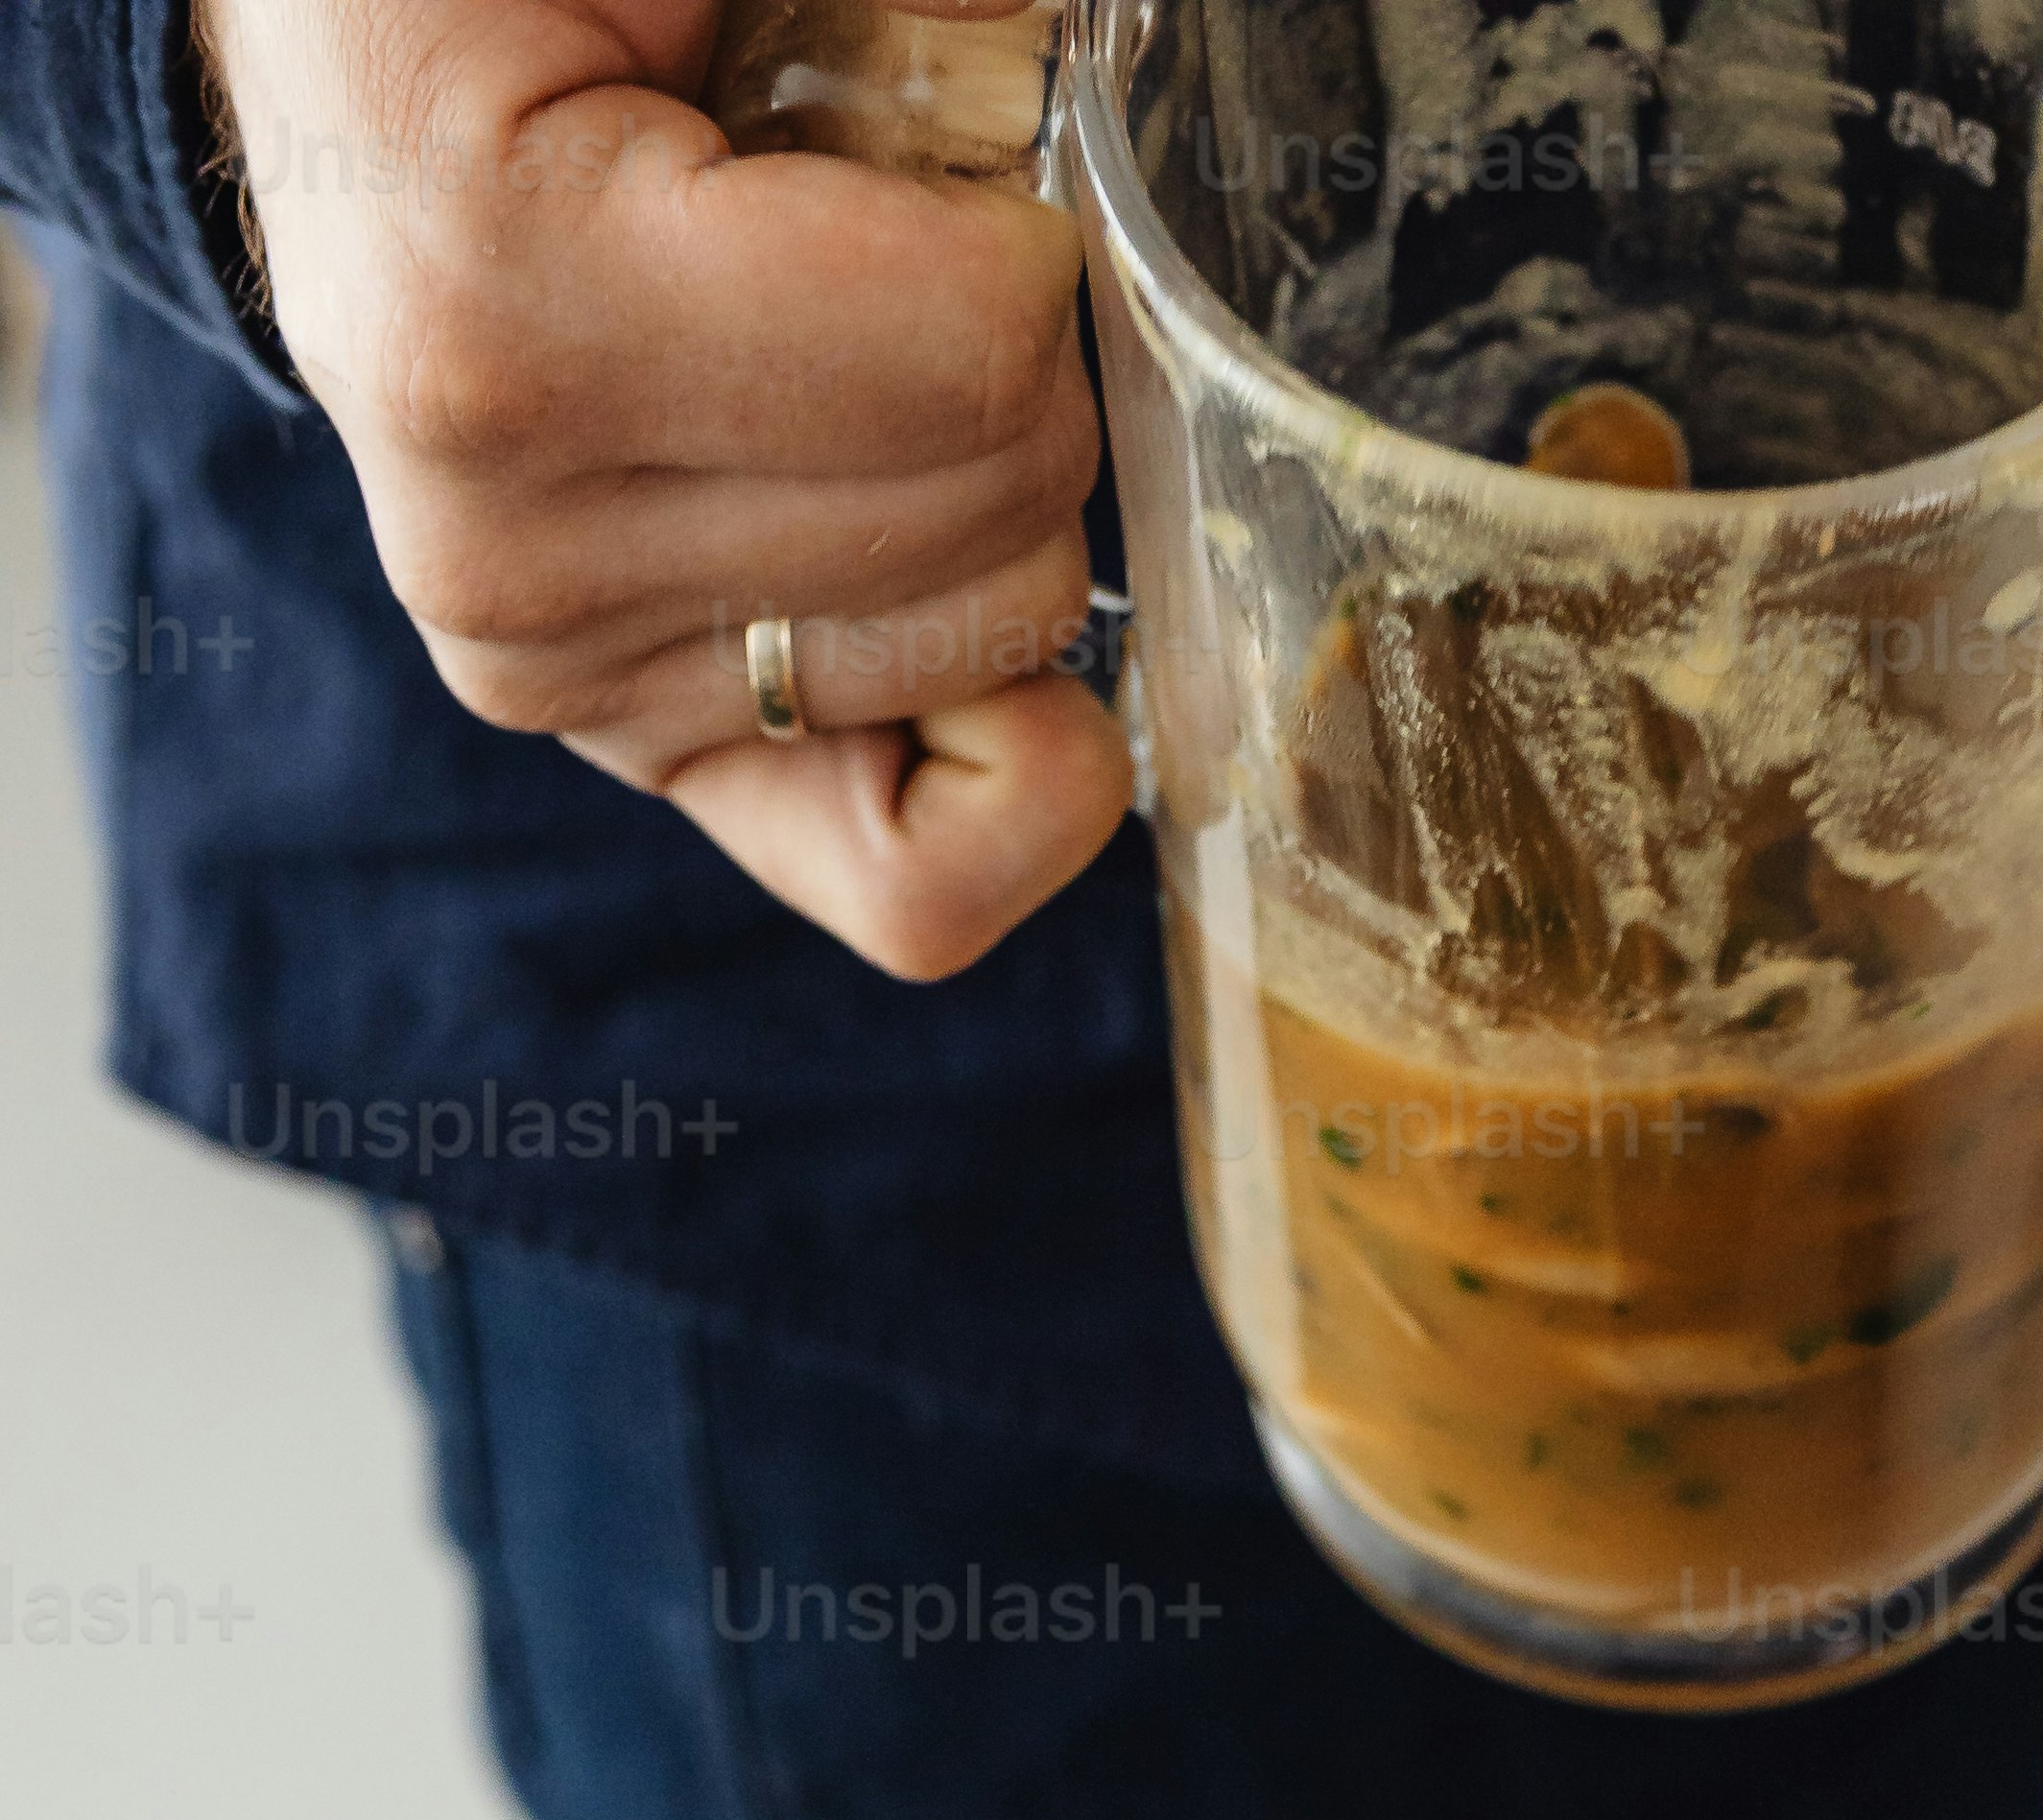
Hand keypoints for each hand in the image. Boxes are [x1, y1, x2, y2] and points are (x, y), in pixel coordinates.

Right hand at [207, 0, 1125, 973]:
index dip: (1026, 244)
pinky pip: (922, 881)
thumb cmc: (517, 2)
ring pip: (1001, 654)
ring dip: (993, 509)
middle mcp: (511, 541)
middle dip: (1018, 371)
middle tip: (882, 271)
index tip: (933, 172)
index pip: (977, 358)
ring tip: (844, 380)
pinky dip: (1003, 759)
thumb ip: (899, 12)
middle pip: (1008, 515)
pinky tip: (952, 614)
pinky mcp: (623, 752)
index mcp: (506, 291)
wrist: (354, 105)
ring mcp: (556, 676)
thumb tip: (1060, 75)